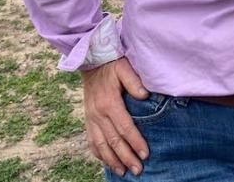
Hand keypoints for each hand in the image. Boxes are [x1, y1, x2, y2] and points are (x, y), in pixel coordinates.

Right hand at [82, 57, 149, 175]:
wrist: (91, 61)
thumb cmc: (112, 64)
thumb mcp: (124, 67)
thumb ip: (134, 81)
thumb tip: (145, 96)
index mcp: (109, 103)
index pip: (125, 128)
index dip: (135, 142)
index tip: (146, 154)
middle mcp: (98, 114)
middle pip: (113, 141)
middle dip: (126, 157)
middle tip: (138, 170)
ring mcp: (91, 118)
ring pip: (101, 145)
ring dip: (112, 160)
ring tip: (123, 172)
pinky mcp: (87, 119)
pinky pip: (91, 141)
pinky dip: (98, 153)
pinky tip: (107, 162)